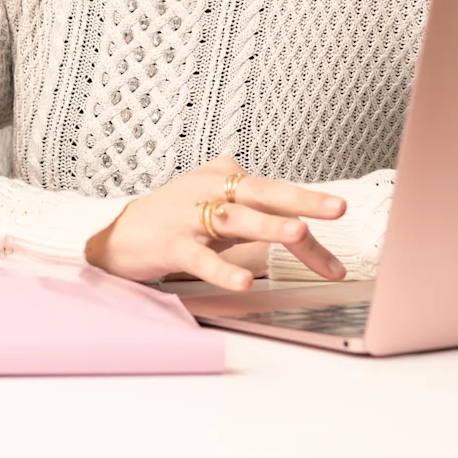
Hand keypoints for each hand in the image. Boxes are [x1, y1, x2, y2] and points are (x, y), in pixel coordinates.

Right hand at [83, 156, 346, 289]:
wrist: (120, 234)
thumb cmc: (179, 221)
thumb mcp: (222, 214)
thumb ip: (262, 220)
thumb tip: (315, 244)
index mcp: (227, 177)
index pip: (278, 197)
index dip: (310, 225)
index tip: (337, 264)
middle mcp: (210, 188)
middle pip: (263, 192)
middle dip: (302, 200)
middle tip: (337, 208)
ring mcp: (189, 214)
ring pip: (235, 218)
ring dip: (268, 225)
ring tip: (299, 233)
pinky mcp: (170, 243)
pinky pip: (201, 258)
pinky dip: (223, 269)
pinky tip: (245, 281)